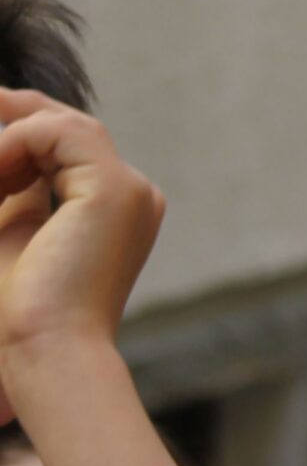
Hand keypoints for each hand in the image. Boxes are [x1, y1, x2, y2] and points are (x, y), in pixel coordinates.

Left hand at [0, 90, 164, 387]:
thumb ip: (13, 189)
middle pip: (67, 127)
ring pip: (61, 124)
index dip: (16, 134)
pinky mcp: (116, 188)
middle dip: (10, 116)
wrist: (45, 349)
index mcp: (114, 212)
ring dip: (4, 141)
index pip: (66, 148)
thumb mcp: (9, 230)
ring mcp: (131, 191)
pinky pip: (56, 133)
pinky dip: (11, 144)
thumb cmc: (21, 310)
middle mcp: (134, 196)